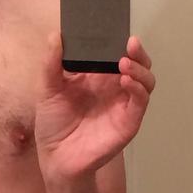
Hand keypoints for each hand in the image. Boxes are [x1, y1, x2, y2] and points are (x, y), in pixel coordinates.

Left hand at [34, 32, 155, 183]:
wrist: (56, 158)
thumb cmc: (53, 127)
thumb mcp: (48, 91)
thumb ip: (51, 65)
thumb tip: (56, 36)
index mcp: (97, 78)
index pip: (116, 54)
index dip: (118, 43)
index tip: (115, 34)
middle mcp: (113, 89)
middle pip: (136, 64)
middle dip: (136, 52)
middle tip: (129, 43)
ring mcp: (122, 105)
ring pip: (144, 80)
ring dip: (139, 68)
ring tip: (124, 63)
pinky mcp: (128, 122)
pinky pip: (140, 101)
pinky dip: (137, 88)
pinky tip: (125, 80)